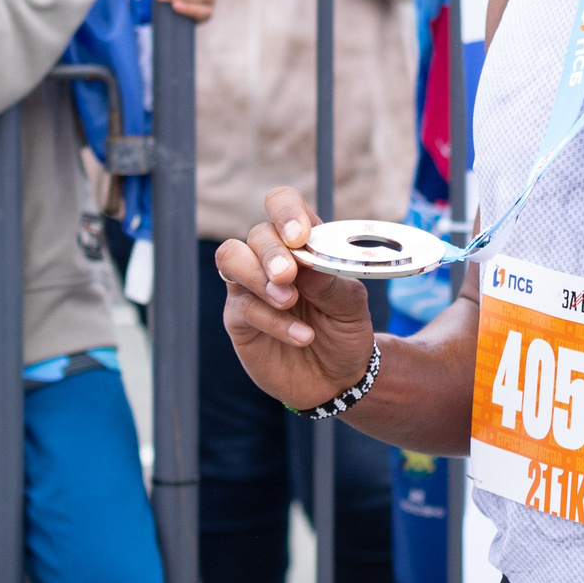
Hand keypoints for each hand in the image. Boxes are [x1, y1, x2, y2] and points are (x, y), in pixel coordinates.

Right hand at [214, 188, 377, 412]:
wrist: (338, 378)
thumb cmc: (345, 331)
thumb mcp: (351, 306)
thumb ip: (330, 282)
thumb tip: (305, 262)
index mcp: (302, 242)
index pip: (282, 204)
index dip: (285, 212)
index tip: (298, 237)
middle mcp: (272, 257)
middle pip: (257, 234)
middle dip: (271, 254)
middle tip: (288, 277)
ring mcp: (251, 286)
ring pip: (231, 258)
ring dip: (257, 276)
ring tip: (288, 300)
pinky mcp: (239, 318)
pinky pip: (243, 306)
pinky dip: (273, 320)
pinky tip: (302, 335)